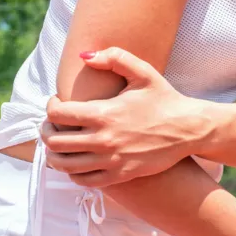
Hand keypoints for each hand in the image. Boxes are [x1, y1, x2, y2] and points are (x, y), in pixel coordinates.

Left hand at [42, 47, 202, 186]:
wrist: (188, 129)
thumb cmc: (165, 98)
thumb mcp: (144, 72)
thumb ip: (115, 58)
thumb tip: (85, 56)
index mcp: (105, 113)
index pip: (58, 114)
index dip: (50, 106)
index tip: (56, 101)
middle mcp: (103, 139)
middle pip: (55, 141)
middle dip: (46, 130)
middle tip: (52, 123)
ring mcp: (110, 160)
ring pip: (64, 164)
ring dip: (54, 153)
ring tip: (59, 143)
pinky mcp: (119, 175)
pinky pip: (83, 180)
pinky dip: (72, 171)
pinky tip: (77, 160)